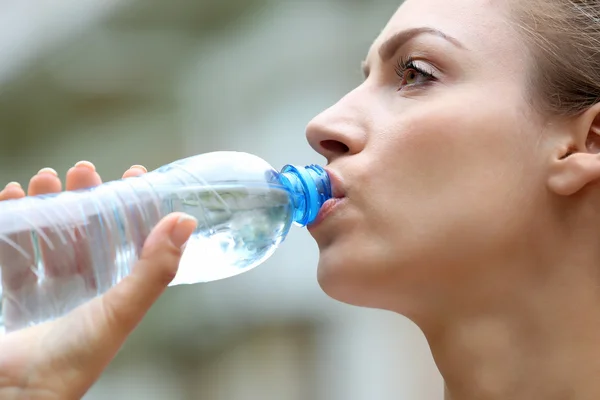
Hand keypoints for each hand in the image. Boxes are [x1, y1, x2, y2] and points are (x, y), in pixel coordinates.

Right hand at [0, 162, 196, 398]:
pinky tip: (14, 197)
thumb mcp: (120, 310)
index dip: (131, 207)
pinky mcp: (10, 294)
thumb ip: (154, 270)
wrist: (14, 396)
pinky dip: (12, 222)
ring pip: (48, 236)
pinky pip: (11, 251)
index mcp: (111, 292)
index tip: (133, 174)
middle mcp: (81, 289)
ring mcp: (43, 291)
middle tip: (83, 169)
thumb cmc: (73, 358)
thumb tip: (186, 221)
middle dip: (84, 197)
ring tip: (46, 178)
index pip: (127, 240)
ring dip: (48, 204)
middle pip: (85, 232)